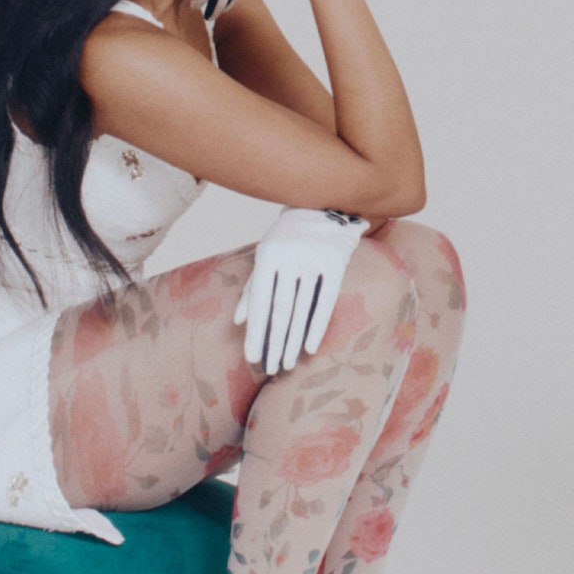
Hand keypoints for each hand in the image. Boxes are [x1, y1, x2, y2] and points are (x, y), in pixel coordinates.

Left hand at [235, 207, 369, 373]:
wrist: (324, 206)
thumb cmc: (288, 238)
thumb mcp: (267, 255)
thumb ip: (253, 288)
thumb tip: (238, 321)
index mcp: (268, 254)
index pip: (260, 300)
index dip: (256, 330)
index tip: (251, 358)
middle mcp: (290, 256)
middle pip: (280, 308)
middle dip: (274, 341)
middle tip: (270, 368)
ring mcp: (314, 259)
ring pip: (301, 308)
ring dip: (294, 339)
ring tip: (288, 363)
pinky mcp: (336, 262)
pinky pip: (326, 300)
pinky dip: (317, 325)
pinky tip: (309, 347)